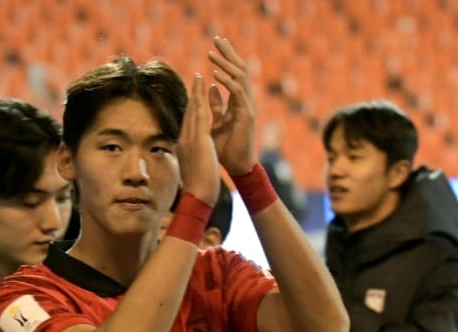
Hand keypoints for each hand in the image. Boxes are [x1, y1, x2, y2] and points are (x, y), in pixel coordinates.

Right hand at [176, 72, 220, 205]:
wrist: (197, 196)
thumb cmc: (198, 189)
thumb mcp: (194, 172)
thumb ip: (191, 162)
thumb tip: (190, 162)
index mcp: (185, 148)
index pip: (188, 125)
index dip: (191, 110)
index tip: (194, 98)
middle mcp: (184, 140)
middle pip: (188, 114)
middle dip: (192, 97)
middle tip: (195, 79)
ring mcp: (190, 138)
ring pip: (192, 110)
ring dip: (195, 92)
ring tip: (198, 76)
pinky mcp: (198, 138)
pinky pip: (200, 112)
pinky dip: (200, 97)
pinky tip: (202, 85)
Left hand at [206, 37, 257, 175]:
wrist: (236, 166)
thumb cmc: (226, 147)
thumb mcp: (217, 121)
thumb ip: (215, 105)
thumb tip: (210, 88)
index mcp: (238, 101)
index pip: (233, 73)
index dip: (226, 58)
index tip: (215, 45)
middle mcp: (245, 100)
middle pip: (239, 69)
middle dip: (228, 53)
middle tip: (217, 38)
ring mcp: (247, 106)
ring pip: (239, 77)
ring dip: (225, 63)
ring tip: (212, 53)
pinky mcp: (246, 114)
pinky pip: (237, 93)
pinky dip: (227, 81)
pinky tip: (216, 74)